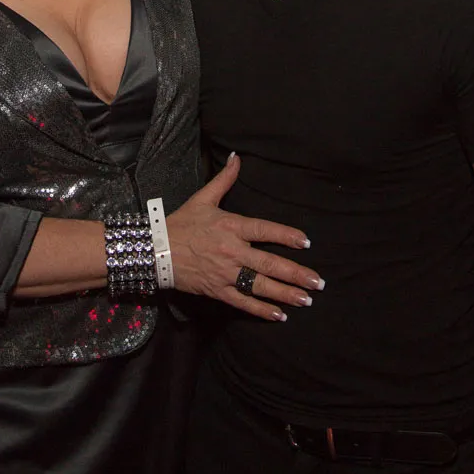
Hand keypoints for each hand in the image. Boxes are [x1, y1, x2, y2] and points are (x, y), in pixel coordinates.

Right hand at [167, 154, 322, 320]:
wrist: (155, 250)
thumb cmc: (181, 223)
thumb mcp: (203, 198)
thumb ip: (225, 179)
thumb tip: (238, 158)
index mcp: (231, 226)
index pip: (265, 230)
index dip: (286, 236)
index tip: (305, 242)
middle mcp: (232, 251)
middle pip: (269, 263)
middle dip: (296, 273)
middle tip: (318, 282)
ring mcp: (225, 273)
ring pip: (260, 286)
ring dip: (285, 293)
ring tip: (306, 300)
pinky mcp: (217, 290)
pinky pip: (243, 303)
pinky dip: (261, 310)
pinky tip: (280, 315)